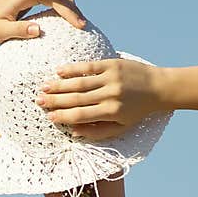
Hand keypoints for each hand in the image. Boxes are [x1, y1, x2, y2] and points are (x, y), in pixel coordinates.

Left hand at [0, 0, 86, 44]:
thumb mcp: (0, 32)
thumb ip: (18, 30)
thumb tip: (38, 30)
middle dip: (69, 7)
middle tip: (82, 24)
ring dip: (68, 8)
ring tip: (81, 23)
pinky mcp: (30, 1)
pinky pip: (50, 2)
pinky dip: (61, 9)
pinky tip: (71, 19)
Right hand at [35, 58, 165, 140]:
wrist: (159, 87)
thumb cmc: (138, 111)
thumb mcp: (122, 127)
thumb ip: (98, 132)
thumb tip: (74, 132)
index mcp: (112, 112)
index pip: (81, 115)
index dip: (63, 117)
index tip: (49, 117)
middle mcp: (110, 94)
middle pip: (76, 98)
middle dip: (56, 101)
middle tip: (39, 101)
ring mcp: (111, 78)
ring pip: (80, 82)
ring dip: (60, 85)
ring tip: (44, 87)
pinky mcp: (113, 64)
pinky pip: (88, 66)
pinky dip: (73, 69)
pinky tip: (59, 71)